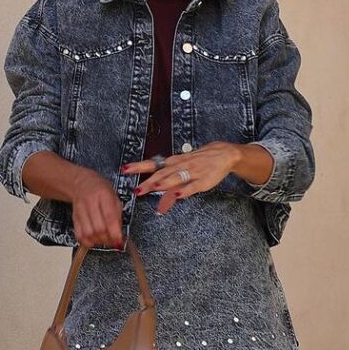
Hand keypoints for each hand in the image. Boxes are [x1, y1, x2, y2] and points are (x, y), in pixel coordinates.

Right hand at [68, 168, 125, 248]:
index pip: (110, 217)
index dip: (115, 233)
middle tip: (113, 241)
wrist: (82, 183)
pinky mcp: (74, 217)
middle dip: (108, 239)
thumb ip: (118, 216)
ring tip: (104, 239)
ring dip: (98, 241)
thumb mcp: (115, 198)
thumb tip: (120, 236)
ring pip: (88, 233)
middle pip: (98, 228)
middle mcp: (90, 202)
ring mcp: (80, 210)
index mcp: (104, 194)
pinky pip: (79, 235)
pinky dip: (87, 241)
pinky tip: (94, 239)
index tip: (120, 240)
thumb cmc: (101, 190)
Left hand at [120, 142, 240, 215]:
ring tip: (152, 188)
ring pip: (175, 178)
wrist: (223, 153)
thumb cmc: (199, 159)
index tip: (124, 169)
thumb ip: (167, 173)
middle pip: (162, 173)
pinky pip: (192, 186)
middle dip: (148, 181)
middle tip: (136, 189)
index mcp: (173, 161)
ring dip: (163, 184)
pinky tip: (176, 196)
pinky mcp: (202, 181)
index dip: (138, 166)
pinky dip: (184, 191)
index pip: (153, 164)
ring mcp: (192, 173)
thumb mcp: (181, 162)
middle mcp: (180, 166)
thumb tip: (151, 182)